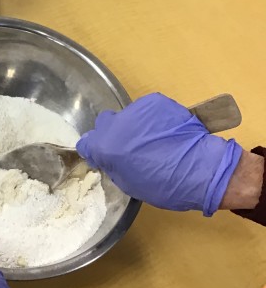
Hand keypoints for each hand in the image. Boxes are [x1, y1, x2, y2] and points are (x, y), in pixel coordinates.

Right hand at [76, 93, 242, 215]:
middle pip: (105, 124)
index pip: (86, 142)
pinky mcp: (155, 101)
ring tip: (154, 140)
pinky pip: (146, 110)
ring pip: (127, 116)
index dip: (96, 150)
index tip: (107, 157)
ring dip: (134, 126)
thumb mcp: (129, 184)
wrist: (201, 168)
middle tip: (130, 147)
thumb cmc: (165, 185)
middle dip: (113, 134)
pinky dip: (151, 119)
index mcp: (106, 146)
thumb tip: (108, 157)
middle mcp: (117, 124)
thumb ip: (113, 165)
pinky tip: (165, 131)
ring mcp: (136, 109)